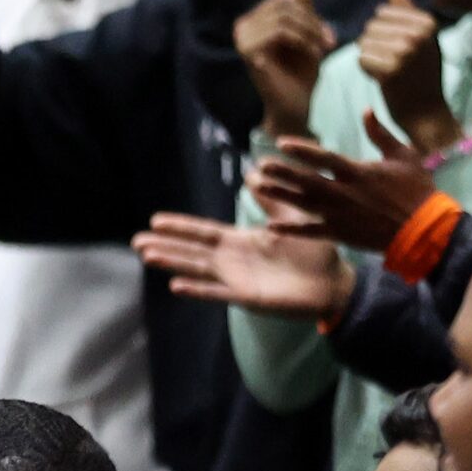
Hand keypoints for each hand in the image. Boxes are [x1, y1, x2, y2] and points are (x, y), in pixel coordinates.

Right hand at [132, 213, 354, 322]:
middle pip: (191, 250)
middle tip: (136, 241)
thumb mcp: (293, 217)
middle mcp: (233, 261)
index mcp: (241, 242)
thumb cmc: (316, 253)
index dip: (180, 227)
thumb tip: (253, 173)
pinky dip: (197, 290)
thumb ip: (272, 199)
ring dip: (172, 262)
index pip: (203, 232)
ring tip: (147, 255)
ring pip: (197, 269)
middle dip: (165, 245)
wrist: (335, 283)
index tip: (155, 220)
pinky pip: (217, 293)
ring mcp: (238, 280)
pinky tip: (175, 285)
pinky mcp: (248, 297)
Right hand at [232, 0, 334, 141]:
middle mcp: (242, 27)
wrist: (296, 107)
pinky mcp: (248, 52)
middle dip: (311, 22)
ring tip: (322, 50)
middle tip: (329, 42)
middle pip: (282, 5)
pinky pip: (280, 32)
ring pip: (283, 17)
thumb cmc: (300, 73)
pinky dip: (303, 41)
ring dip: (310, 32)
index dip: (309, 12)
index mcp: (252, 22)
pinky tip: (313, 56)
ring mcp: (242, 40)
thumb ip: (301, 8)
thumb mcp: (307, 34)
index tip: (328, 34)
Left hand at [248, 114, 439, 250]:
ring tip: (259, 187)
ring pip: (303, 204)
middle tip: (260, 166)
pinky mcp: (340, 234)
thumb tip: (366, 110)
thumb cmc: (418, 190)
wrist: (426, 230)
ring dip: (280, 195)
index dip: (301, 150)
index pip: (323, 158)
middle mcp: (344, 193)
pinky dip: (291, 229)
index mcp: (358, 173)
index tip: (281, 143)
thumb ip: (381, 134)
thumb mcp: (405, 156)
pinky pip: (311, 231)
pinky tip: (270, 226)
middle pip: (306, 181)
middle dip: (282, 173)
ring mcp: (340, 215)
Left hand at [354, 0, 457, 154]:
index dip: (384, 32)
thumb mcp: (423, 38)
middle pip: (371, 27)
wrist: (426, 112)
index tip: (402, 49)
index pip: (382, 12)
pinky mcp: (389, 71)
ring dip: (370, 57)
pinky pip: (361, 59)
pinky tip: (384, 79)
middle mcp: (418, 34)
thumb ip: (407, 11)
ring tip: (390, 70)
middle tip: (394, 63)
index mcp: (428, 22)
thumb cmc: (422, 74)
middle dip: (375, 44)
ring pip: (363, 42)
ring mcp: (404, 52)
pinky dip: (367, 70)